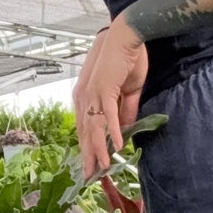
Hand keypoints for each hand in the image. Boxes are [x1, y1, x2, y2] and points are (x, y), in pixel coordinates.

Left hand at [72, 20, 147, 179]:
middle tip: (90, 176)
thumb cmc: (127, 60)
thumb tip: (124, 131)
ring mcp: (93, 94)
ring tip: (102, 167)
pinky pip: (108, 115)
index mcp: (86, 97)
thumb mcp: (127, 91)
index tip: (92, 164)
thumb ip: (125, 111)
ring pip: (94, 128)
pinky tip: (115, 146)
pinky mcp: (105, 89)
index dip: (88, 147)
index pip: (85, 128)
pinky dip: (111, 132)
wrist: (128, 36)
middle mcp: (84, 97)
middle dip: (88, 155)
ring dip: (98, 149)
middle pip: (85, 132)